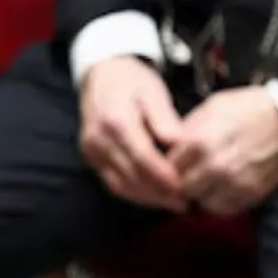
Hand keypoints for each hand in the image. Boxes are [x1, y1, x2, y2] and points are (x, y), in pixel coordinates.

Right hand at [78, 55, 186, 211]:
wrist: (102, 74)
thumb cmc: (133, 81)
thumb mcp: (154, 92)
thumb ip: (165, 118)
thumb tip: (179, 142)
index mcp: (116, 121)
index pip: (142, 158)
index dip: (165, 176)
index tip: (185, 187)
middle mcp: (99, 139)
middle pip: (131, 176)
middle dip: (159, 193)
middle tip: (186, 202)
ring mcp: (92, 150)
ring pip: (121, 185)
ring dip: (148, 198)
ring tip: (175, 203)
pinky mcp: (92, 157)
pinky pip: (113, 183)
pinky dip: (135, 193)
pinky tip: (156, 197)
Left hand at [168, 87, 277, 215]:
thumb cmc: (252, 108)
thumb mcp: (214, 106)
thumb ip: (188, 127)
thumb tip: (172, 145)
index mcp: (200, 141)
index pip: (168, 166)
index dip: (169, 164)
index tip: (175, 163)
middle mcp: (216, 165)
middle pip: (183, 188)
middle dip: (182, 182)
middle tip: (188, 175)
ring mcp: (235, 182)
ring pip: (202, 202)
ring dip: (201, 195)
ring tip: (206, 184)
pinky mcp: (253, 193)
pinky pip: (226, 208)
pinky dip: (220, 202)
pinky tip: (222, 189)